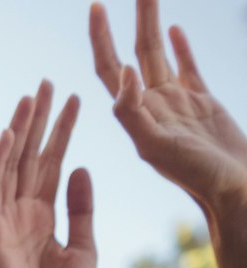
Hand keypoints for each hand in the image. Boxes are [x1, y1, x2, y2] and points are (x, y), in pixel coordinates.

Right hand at [0, 84, 95, 267]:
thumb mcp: (84, 247)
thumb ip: (80, 208)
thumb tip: (78, 166)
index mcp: (41, 218)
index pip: (50, 165)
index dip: (61, 132)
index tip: (74, 100)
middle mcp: (19, 215)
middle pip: (28, 157)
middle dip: (38, 120)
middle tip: (46, 82)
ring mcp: (1, 224)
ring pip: (9, 166)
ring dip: (18, 130)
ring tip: (31, 96)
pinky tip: (9, 135)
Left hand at [90, 1, 246, 216]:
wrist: (232, 188)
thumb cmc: (194, 175)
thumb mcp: (154, 146)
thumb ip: (133, 112)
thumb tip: (124, 71)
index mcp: (134, 114)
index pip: (108, 68)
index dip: (100, 38)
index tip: (96, 7)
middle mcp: (151, 105)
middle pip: (130, 54)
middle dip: (121, 24)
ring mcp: (176, 102)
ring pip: (158, 54)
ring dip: (150, 24)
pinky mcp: (201, 102)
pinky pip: (186, 67)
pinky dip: (179, 47)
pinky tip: (173, 29)